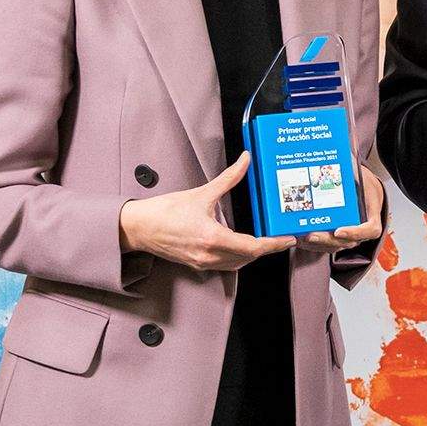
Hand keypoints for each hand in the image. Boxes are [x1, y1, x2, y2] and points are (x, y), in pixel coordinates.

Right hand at [119, 153, 293, 271]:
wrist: (138, 228)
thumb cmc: (164, 212)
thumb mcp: (201, 193)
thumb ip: (228, 178)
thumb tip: (245, 160)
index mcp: (213, 238)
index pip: (253, 247)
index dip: (274, 244)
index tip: (288, 239)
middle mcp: (210, 255)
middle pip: (249, 257)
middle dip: (266, 248)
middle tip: (280, 237)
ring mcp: (203, 262)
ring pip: (238, 264)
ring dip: (252, 254)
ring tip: (264, 241)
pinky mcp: (197, 264)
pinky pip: (225, 265)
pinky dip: (237, 258)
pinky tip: (240, 246)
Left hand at [295, 164, 385, 251]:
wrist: (364, 188)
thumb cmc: (363, 182)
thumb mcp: (361, 173)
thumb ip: (353, 168)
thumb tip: (342, 153)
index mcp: (372, 214)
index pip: (370, 230)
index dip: (355, 233)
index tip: (339, 230)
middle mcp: (361, 228)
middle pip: (347, 242)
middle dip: (327, 240)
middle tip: (311, 234)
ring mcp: (350, 234)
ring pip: (335, 245)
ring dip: (317, 244)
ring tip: (300, 237)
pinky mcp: (338, 236)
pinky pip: (327, 244)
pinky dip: (313, 244)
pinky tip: (298, 238)